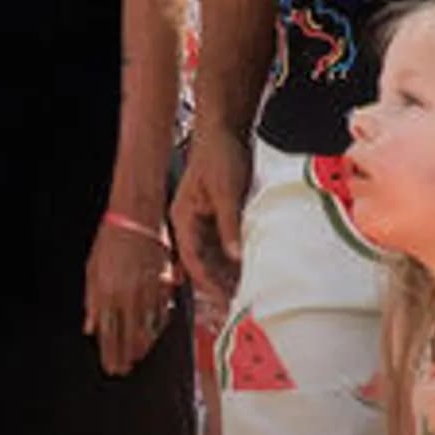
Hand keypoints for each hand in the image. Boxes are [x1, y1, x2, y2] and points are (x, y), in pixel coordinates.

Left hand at [83, 218, 181, 376]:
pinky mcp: (161, 285)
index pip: (107, 333)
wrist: (135, 217)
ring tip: (136, 358)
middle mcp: (127, 297)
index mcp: (106, 293)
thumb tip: (89, 327)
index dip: (109, 353)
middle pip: (126, 336)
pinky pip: (160, 314)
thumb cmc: (110, 240)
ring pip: (145, 328)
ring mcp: (146, 292)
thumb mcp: (92, 269)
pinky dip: (156, 328)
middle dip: (124, 355)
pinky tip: (152, 337)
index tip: (110, 367)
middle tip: (123, 370)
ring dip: (140, 346)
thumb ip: (91, 300)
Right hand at [173, 137, 251, 304]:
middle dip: (219, 284)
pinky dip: (237, 259)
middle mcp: (192, 223)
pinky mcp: (220, 217)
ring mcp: (206, 221)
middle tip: (237, 306)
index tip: (223, 300)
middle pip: (203, 262)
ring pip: (215, 256)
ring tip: (246, 294)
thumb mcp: (227, 190)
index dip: (208, 281)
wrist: (227, 129)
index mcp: (183, 217)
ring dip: (229, 274)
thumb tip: (235, 256)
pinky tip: (251, 271)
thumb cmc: (220, 153)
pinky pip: (226, 245)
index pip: (193, 258)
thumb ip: (230, 224)